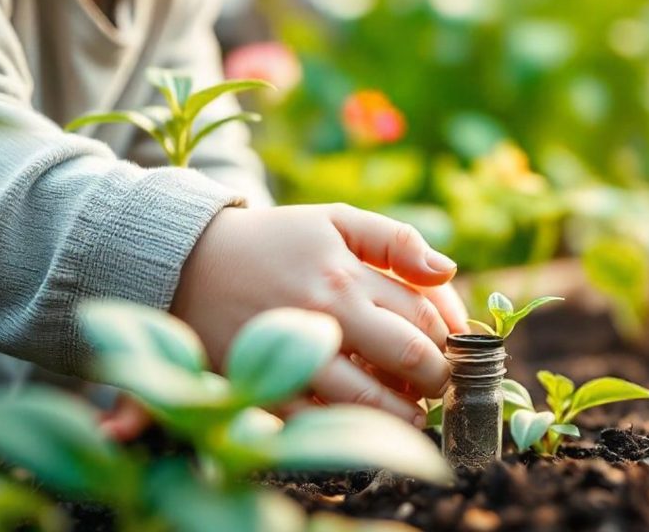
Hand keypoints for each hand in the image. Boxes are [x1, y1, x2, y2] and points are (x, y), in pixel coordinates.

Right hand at [171, 203, 467, 425]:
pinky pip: (319, 420)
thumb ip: (395, 240)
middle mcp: (325, 315)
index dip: (452, 335)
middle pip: (409, 357)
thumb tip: (447, 272)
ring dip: (406, 411)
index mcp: (347, 274)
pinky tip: (366, 422)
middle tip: (443, 383)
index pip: (424, 313)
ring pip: (369, 399)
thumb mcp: (336, 219)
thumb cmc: (275, 240)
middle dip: (440, 377)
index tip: (458, 347)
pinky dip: (351, 428)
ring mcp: (295, 354)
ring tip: (415, 410)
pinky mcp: (265, 386)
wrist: (190, 262)